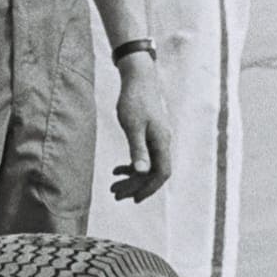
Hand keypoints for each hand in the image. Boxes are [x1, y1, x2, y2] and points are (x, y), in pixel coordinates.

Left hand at [110, 55, 171, 202]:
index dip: (149, 188)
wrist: (139, 77)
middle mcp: (162, 143)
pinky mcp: (150, 135)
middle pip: (153, 173)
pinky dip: (131, 166)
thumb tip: (141, 172)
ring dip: (131, 178)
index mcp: (161, 143)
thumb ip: (137, 150)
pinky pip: (144, 157)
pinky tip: (117, 170)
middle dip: (134, 186)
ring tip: (113, 186)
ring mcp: (157, 139)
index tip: (134, 199)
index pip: (161, 174)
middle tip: (115, 195)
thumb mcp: (132, 126)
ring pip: (147, 166)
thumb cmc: (134, 99)